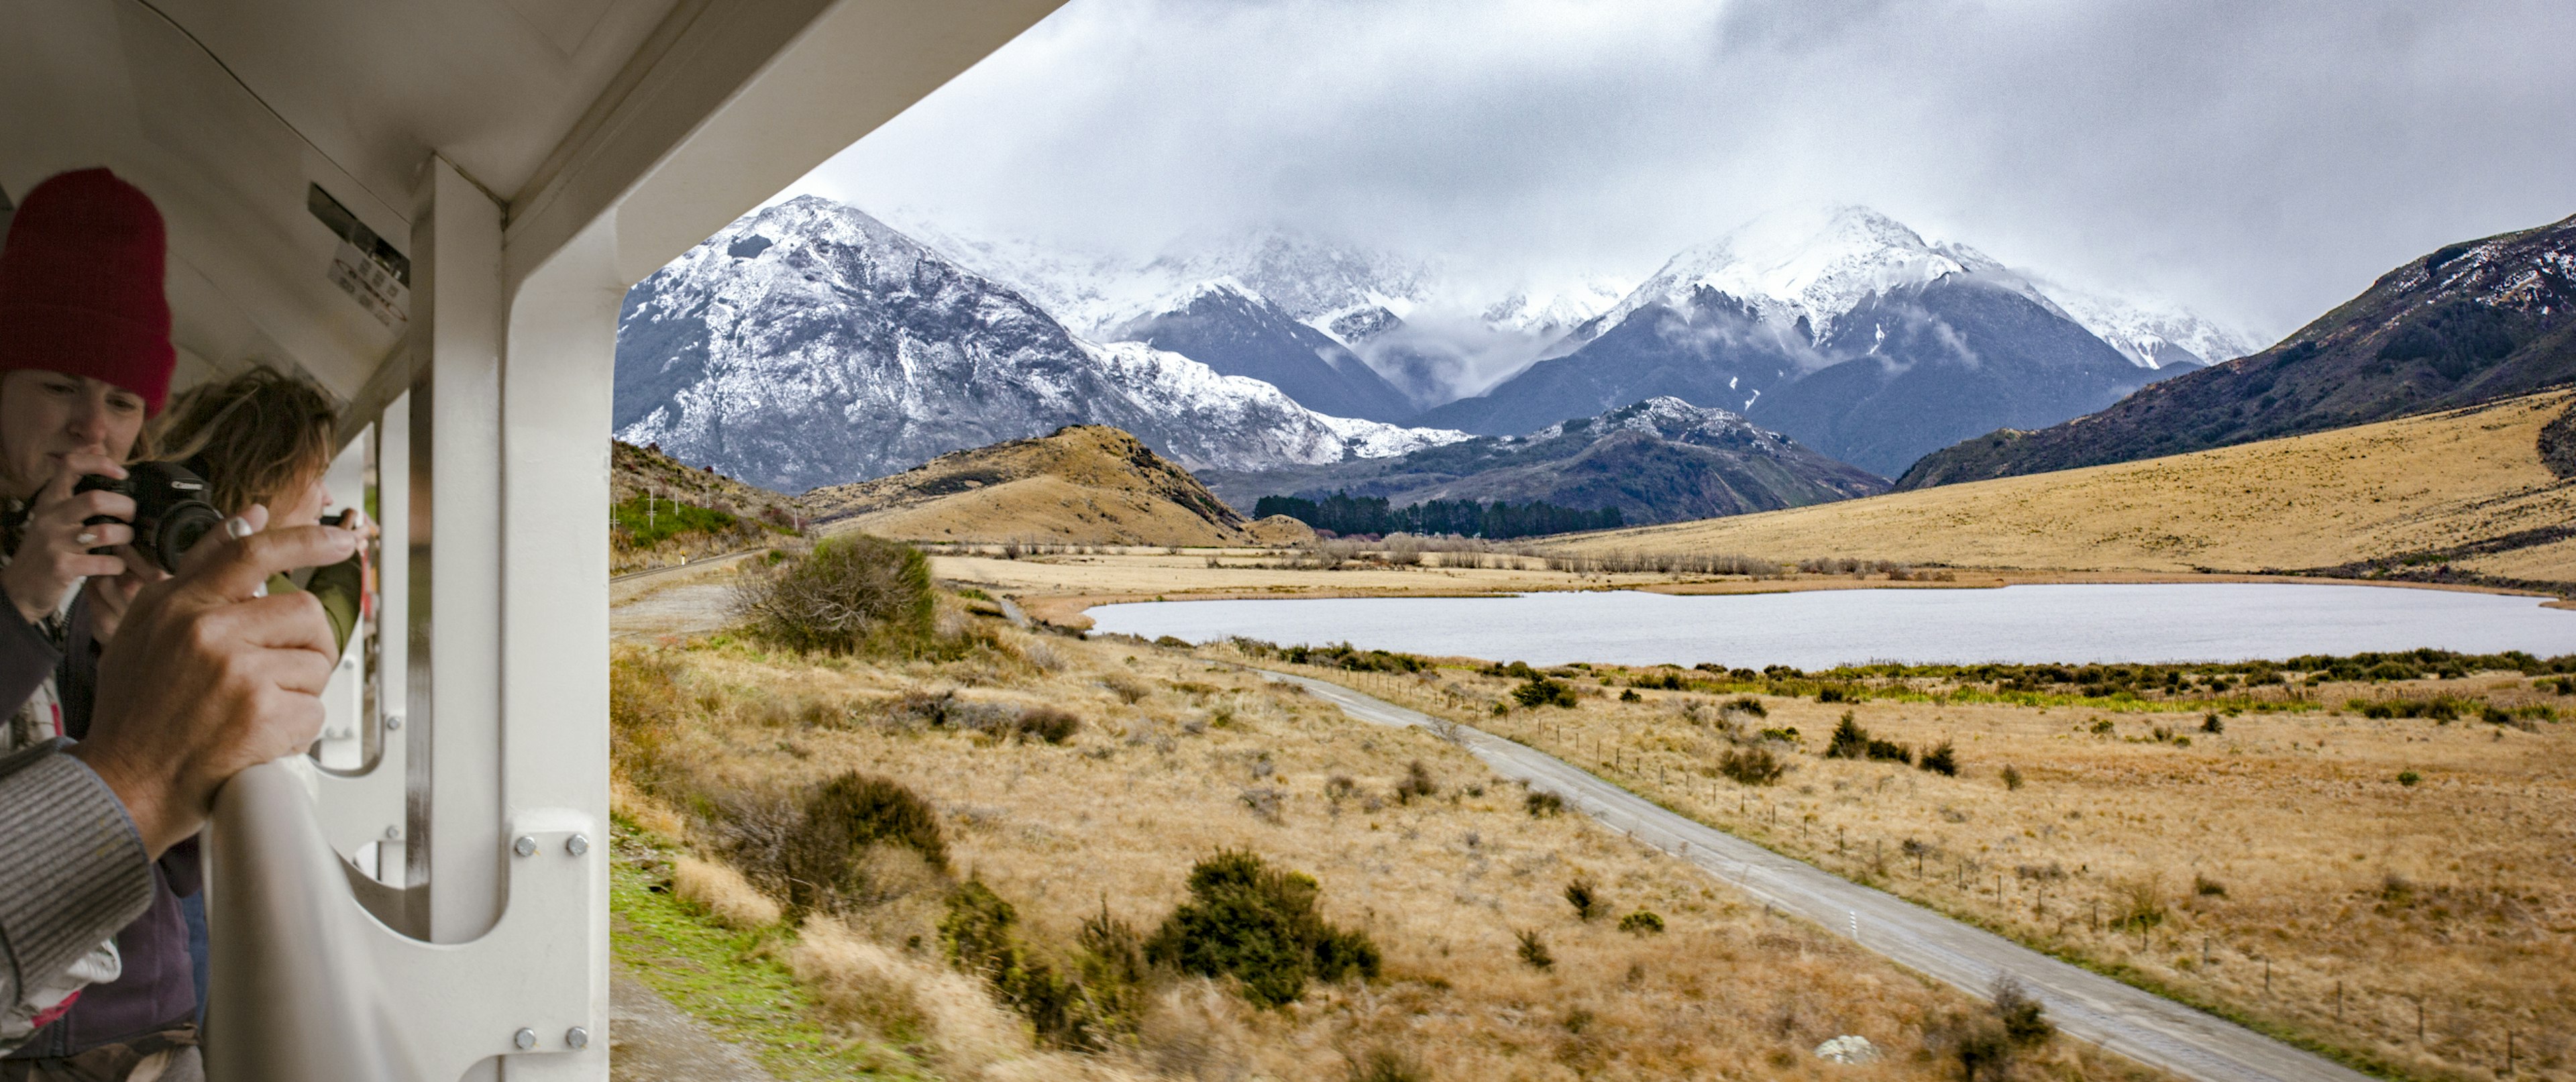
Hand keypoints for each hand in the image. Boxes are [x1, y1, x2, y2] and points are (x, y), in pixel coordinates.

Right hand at [2, 453, 135, 623]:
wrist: (19, 590)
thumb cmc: (44, 551)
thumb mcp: (53, 517)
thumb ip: (74, 492)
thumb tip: (99, 453)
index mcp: (50, 501)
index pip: (71, 465)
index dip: (100, 463)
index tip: (122, 473)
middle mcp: (50, 518)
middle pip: (96, 499)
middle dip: (125, 506)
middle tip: (130, 516)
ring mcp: (55, 543)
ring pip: (106, 531)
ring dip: (126, 537)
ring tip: (126, 542)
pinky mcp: (62, 567)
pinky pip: (105, 562)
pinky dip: (118, 565)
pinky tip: (116, 566)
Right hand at [69, 506, 359, 854]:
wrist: (124, 783)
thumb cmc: (138, 709)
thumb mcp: (148, 625)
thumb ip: (200, 569)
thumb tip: (250, 518)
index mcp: (179, 606)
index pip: (251, 553)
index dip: (306, 540)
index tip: (342, 540)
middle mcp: (208, 633)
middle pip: (304, 613)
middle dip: (307, 644)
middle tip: (281, 672)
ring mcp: (237, 673)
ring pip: (316, 664)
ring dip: (300, 691)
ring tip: (255, 709)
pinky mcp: (261, 715)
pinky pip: (315, 710)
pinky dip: (298, 729)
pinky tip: (260, 737)